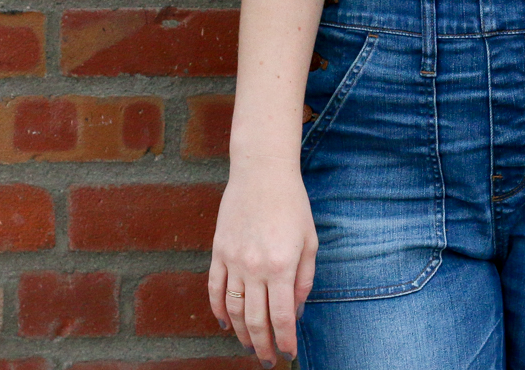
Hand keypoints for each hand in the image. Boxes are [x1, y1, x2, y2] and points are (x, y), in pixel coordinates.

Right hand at [209, 156, 316, 366]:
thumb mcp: (310, 242)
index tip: (287, 354)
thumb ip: (304, 280)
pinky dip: (218, 309)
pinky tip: (225, 322)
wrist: (261, 172)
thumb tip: (296, 311)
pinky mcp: (218, 251)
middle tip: (267, 359)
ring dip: (240, 332)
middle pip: (255, 319)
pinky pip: (215, 288)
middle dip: (262, 344)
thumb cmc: (292, 205)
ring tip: (249, 345)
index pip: (282, 316)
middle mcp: (255, 267)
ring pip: (233, 309)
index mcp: (282, 266)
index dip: (284, 340)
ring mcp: (233, 260)